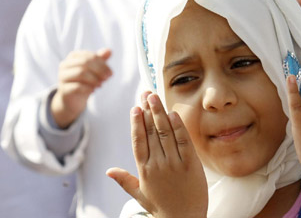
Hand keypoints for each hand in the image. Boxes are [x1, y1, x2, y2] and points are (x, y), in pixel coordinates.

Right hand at [51, 48, 111, 127]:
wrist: (75, 98)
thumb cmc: (86, 80)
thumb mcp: (95, 69)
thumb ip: (101, 59)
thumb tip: (109, 50)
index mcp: (74, 56)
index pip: (90, 56)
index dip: (103, 64)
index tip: (110, 73)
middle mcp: (65, 64)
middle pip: (85, 63)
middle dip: (100, 71)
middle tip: (107, 79)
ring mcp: (62, 76)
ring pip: (81, 73)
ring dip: (94, 79)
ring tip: (100, 85)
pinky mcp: (63, 89)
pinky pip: (77, 87)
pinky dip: (88, 88)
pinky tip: (93, 90)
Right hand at [107, 92, 207, 217]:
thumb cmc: (162, 207)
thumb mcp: (139, 195)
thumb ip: (125, 180)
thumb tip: (108, 170)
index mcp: (144, 170)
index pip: (138, 141)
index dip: (136, 123)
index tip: (135, 107)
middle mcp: (158, 165)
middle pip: (151, 132)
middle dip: (148, 111)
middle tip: (146, 94)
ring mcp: (175, 164)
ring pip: (165, 133)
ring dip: (160, 113)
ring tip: (155, 98)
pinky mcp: (191, 164)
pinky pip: (183, 141)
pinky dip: (178, 127)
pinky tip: (173, 113)